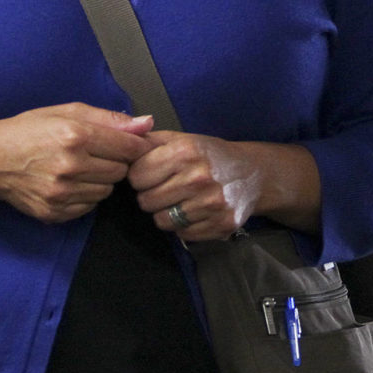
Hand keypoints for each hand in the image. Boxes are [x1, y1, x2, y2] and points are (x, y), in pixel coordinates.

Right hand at [0, 104, 151, 222]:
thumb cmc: (29, 130)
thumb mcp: (66, 112)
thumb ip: (109, 118)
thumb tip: (147, 123)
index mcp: (75, 135)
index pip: (129, 147)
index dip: (134, 145)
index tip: (130, 144)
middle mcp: (70, 166)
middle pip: (120, 171)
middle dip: (114, 161)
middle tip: (94, 153)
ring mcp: (62, 193)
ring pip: (107, 191)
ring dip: (100, 180)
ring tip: (79, 167)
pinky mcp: (56, 212)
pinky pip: (90, 207)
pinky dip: (85, 195)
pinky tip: (68, 183)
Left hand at [127, 132, 321, 239]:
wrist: (253, 173)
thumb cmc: (208, 154)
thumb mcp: (181, 138)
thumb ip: (149, 141)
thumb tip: (120, 141)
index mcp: (185, 151)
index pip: (136, 176)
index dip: (137, 177)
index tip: (148, 175)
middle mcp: (199, 177)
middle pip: (146, 201)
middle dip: (149, 196)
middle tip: (162, 189)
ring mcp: (212, 204)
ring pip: (162, 221)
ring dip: (164, 213)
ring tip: (176, 200)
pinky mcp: (221, 225)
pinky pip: (182, 234)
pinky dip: (182, 225)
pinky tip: (192, 211)